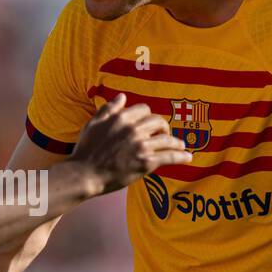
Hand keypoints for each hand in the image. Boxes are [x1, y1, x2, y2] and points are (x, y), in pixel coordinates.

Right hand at [69, 93, 190, 193]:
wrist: (84, 174)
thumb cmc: (86, 151)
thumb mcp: (93, 124)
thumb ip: (109, 109)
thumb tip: (122, 96)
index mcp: (121, 118)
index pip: (144, 110)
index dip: (148, 116)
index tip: (150, 124)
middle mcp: (133, 129)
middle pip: (157, 122)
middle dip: (163, 127)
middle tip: (164, 134)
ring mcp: (141, 145)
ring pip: (167, 139)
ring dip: (176, 142)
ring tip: (180, 146)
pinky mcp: (146, 162)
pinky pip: (169, 156)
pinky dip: (181, 156)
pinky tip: (188, 157)